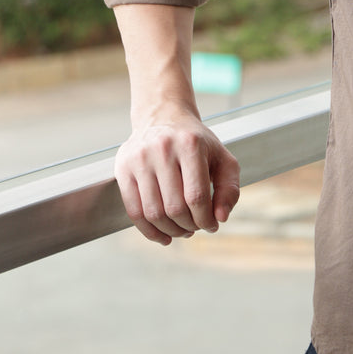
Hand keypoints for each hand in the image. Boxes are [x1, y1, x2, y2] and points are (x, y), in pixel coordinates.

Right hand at [114, 111, 240, 245]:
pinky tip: (164, 236)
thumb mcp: (222, 158)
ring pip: (153, 213)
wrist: (163, 117)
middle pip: (174, 207)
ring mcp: (139, 159)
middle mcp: (162, 149)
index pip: (197, 196)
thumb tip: (221, 218)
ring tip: (182, 230)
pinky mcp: (123, 169)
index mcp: (190, 144)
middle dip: (189, 226)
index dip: (206, 219)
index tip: (212, 225)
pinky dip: (149, 231)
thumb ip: (230, 188)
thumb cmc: (196, 143)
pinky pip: (133, 211)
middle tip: (196, 228)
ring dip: (170, 231)